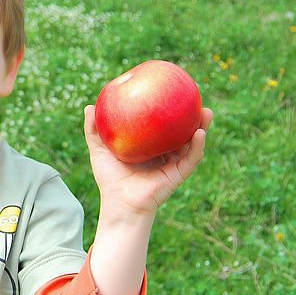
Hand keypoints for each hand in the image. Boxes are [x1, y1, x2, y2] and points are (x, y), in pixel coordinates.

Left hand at [83, 106, 212, 214]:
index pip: (160, 125)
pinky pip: (192, 158)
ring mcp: (173, 164)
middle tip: (194, 96)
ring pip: (192, 143)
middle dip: (190, 115)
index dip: (167, 110)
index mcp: (149, 147)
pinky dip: (198, 146)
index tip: (171, 91)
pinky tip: (199, 132)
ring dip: (202, 127)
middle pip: (181, 131)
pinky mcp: (178, 174)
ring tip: (207, 111)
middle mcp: (163, 154)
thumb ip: (94, 130)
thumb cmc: (109, 178)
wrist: (119, 203)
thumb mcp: (99, 150)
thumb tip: (88, 106)